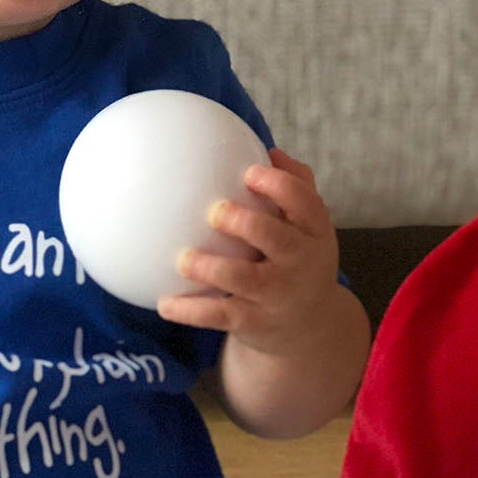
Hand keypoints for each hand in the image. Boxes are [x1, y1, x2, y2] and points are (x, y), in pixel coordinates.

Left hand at [156, 148, 340, 354]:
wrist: (308, 325)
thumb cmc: (298, 258)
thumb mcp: (307, 226)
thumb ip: (294, 187)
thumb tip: (271, 151)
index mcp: (313, 231)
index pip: (305, 203)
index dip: (279, 186)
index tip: (249, 173)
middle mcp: (299, 262)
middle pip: (277, 239)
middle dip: (247, 223)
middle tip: (215, 211)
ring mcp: (277, 294)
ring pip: (244, 278)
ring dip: (211, 268)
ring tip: (183, 259)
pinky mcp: (254, 321)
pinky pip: (219, 314)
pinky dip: (191, 310)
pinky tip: (164, 303)